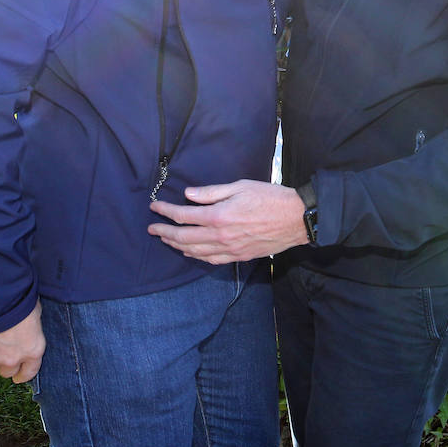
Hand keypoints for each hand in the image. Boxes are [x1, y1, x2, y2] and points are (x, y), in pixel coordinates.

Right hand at [0, 301, 44, 383]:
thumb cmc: (20, 300)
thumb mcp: (35, 314)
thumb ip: (32, 328)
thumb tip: (28, 327)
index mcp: (32, 351)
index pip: (28, 373)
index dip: (22, 374)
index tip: (18, 376)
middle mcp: (12, 360)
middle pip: (6, 372)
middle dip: (4, 363)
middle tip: (1, 350)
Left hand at [149, 179, 307, 263]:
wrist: (296, 219)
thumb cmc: (270, 197)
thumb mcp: (240, 186)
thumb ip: (212, 192)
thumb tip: (188, 194)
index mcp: (219, 216)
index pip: (183, 215)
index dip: (166, 211)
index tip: (154, 207)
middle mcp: (220, 236)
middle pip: (183, 237)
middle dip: (164, 232)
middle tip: (151, 229)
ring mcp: (229, 249)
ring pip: (195, 251)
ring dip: (177, 246)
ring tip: (165, 240)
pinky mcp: (238, 256)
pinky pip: (211, 260)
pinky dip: (196, 256)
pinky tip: (190, 252)